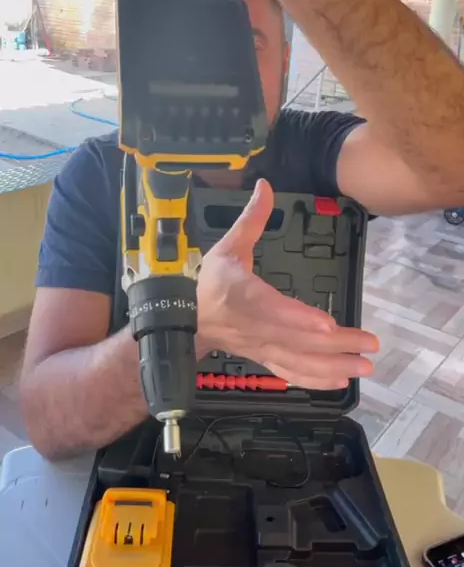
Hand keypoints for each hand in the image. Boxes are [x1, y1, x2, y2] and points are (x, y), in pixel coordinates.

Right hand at [196, 179, 378, 389]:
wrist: (186, 320)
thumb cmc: (210, 281)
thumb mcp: (227, 246)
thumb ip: (252, 218)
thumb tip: (265, 184)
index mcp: (244, 297)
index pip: (274, 311)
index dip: (301, 320)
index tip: (328, 324)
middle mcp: (255, 328)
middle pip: (298, 341)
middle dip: (336, 345)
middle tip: (371, 344)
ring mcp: (261, 347)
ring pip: (299, 362)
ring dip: (334, 367)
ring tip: (365, 367)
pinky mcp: (265, 359)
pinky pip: (291, 374)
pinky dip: (316, 380)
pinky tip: (341, 381)